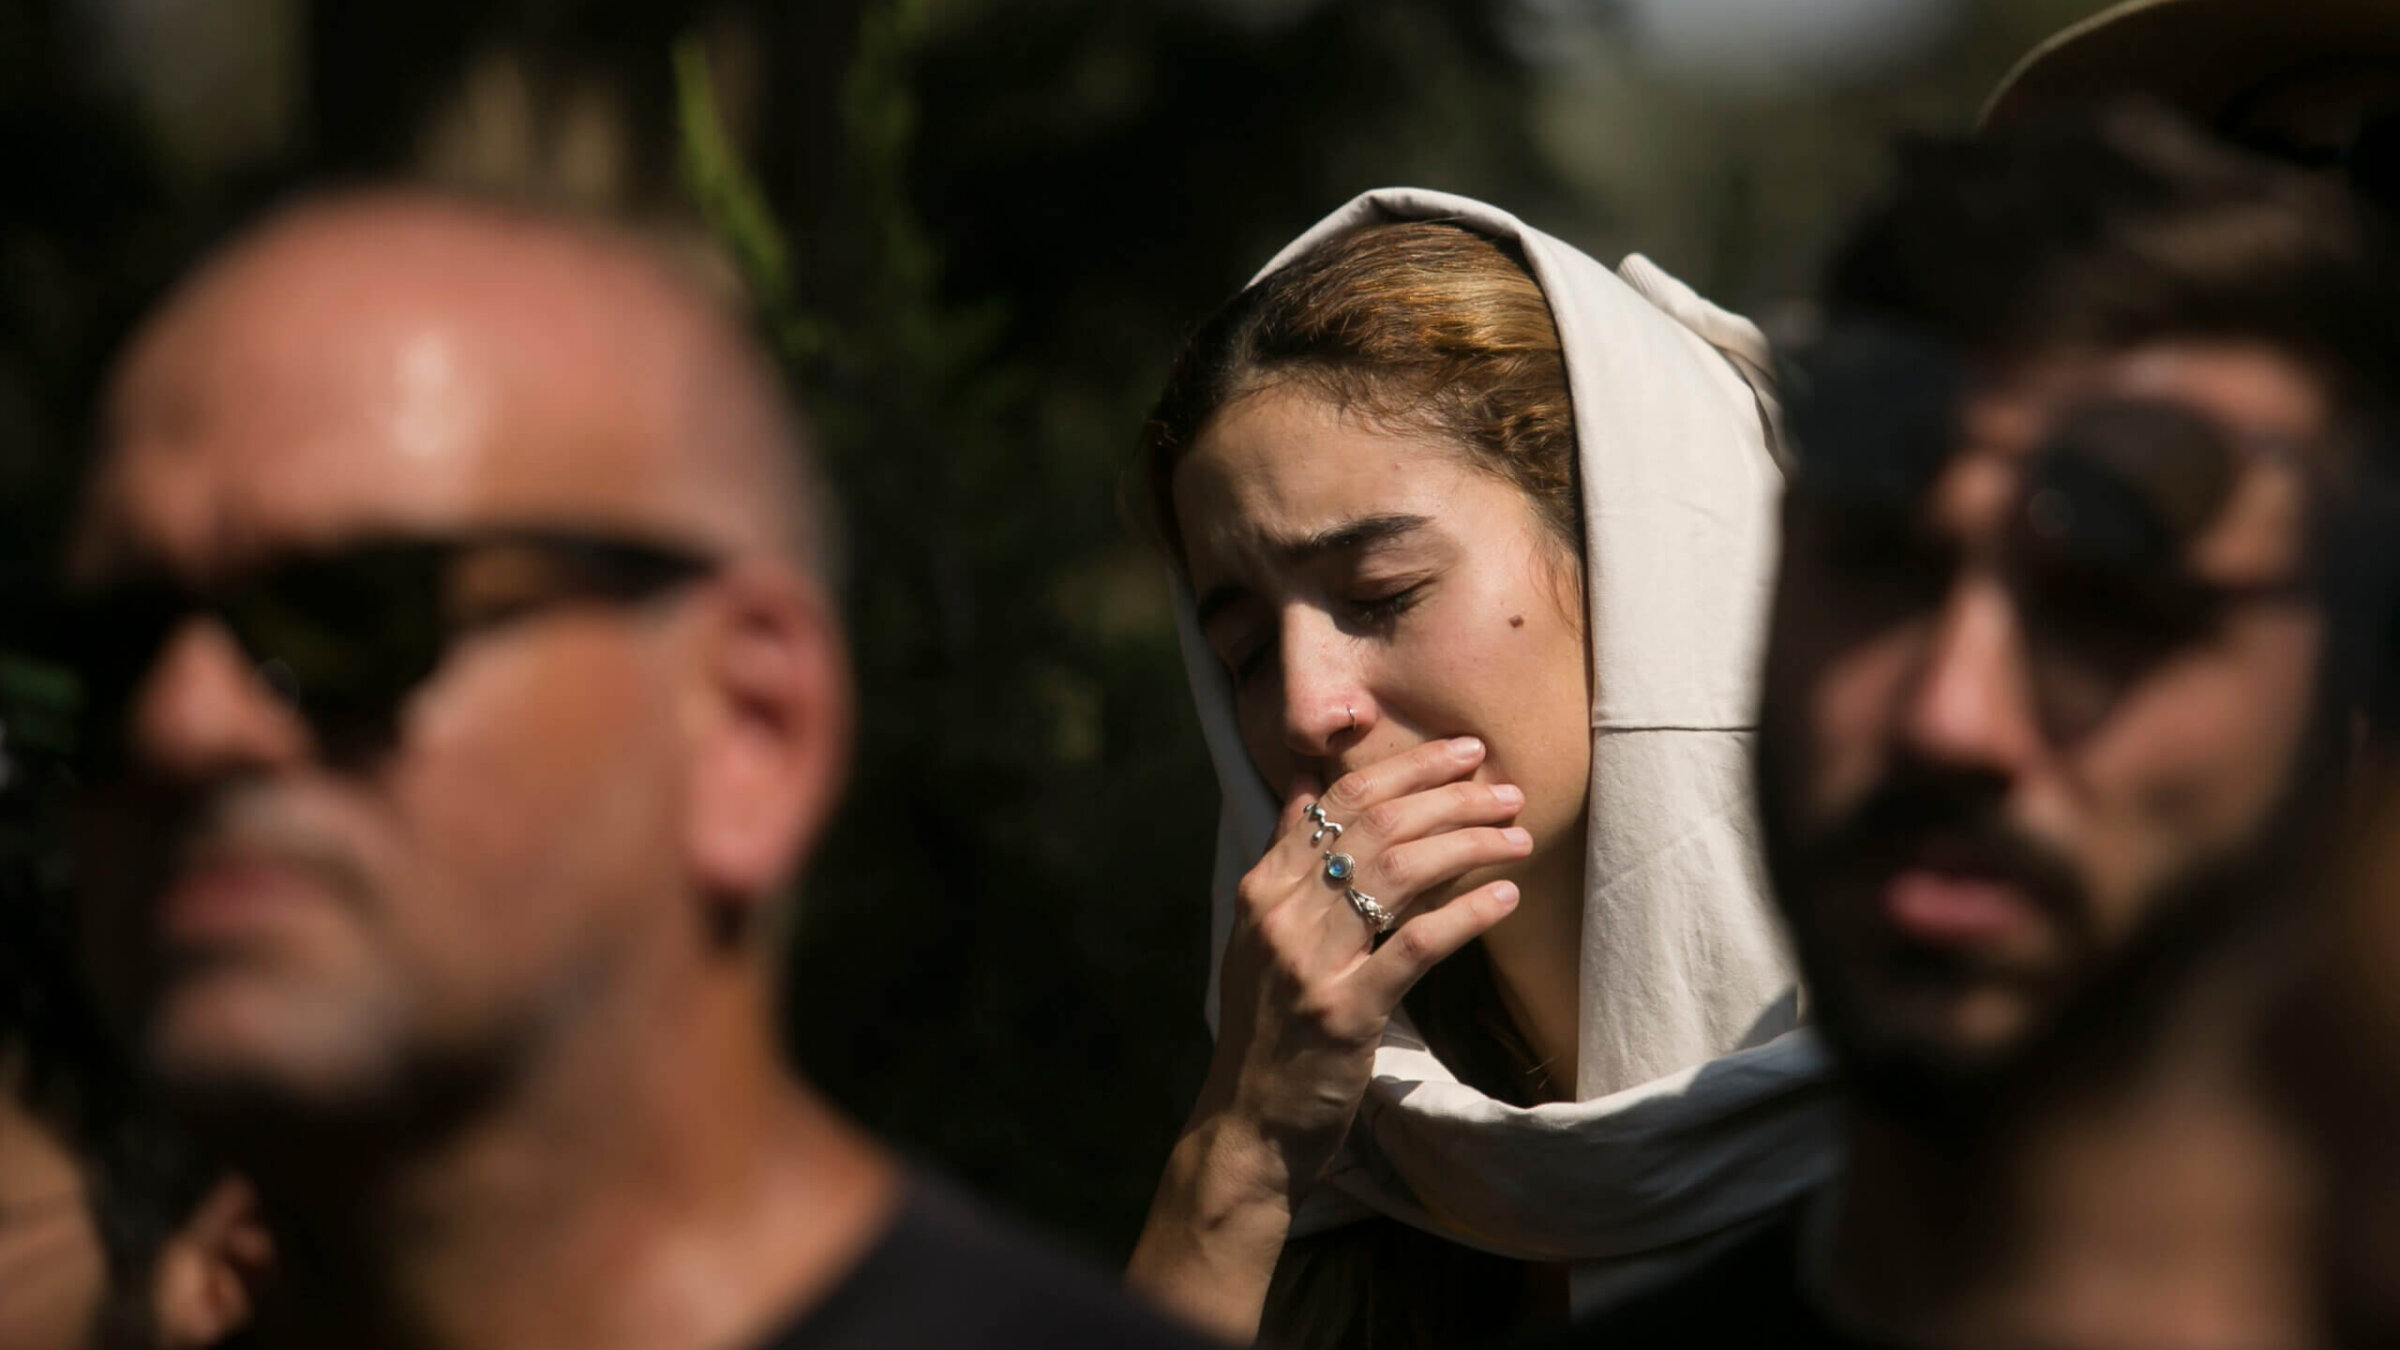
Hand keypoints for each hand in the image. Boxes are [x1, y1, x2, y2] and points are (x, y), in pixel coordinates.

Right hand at [1126, 735, 1528, 1338]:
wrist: (1249, 1125)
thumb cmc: (1268, 1028)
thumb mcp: (1262, 934)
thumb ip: (1286, 856)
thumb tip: (1305, 780)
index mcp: (1262, 887)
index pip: (1340, 799)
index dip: (1408, 767)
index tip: (1463, 751)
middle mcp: (1280, 914)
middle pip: (1376, 825)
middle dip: (1450, 796)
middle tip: (1506, 788)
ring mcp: (1309, 963)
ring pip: (1397, 872)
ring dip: (1467, 844)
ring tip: (1518, 836)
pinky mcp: (1343, 1012)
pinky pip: (1413, 947)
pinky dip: (1464, 915)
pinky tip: (1505, 897)